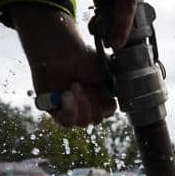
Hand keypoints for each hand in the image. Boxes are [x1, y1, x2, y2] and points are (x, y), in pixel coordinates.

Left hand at [9, 3, 115, 126]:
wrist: (60, 52)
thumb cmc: (83, 58)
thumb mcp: (107, 71)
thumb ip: (115, 87)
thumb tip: (119, 96)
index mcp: (100, 96)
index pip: (108, 112)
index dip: (105, 104)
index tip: (100, 88)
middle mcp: (86, 105)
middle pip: (95, 119)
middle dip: (91, 102)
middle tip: (83, 84)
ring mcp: (71, 109)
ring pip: (82, 123)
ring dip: (80, 104)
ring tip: (73, 86)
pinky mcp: (55, 110)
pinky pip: (66, 123)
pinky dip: (69, 111)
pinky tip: (66, 95)